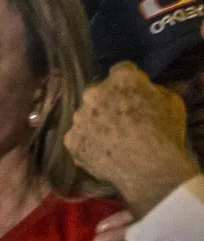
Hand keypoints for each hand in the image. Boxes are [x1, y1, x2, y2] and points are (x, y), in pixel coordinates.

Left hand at [66, 62, 199, 220]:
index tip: (132, 93)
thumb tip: (141, 92)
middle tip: (118, 118)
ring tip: (109, 139)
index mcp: (122, 78)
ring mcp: (79, 117)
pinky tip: (100, 151)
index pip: (120, 72)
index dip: (127, 83)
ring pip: (84, 116)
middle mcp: (94, 93)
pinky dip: (86, 142)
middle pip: (97, 93)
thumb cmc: (165, 133)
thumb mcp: (169, 101)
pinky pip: (78, 137)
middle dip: (106, 101)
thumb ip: (149, 91)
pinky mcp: (71, 140)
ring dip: (93, 122)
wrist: (149, 169)